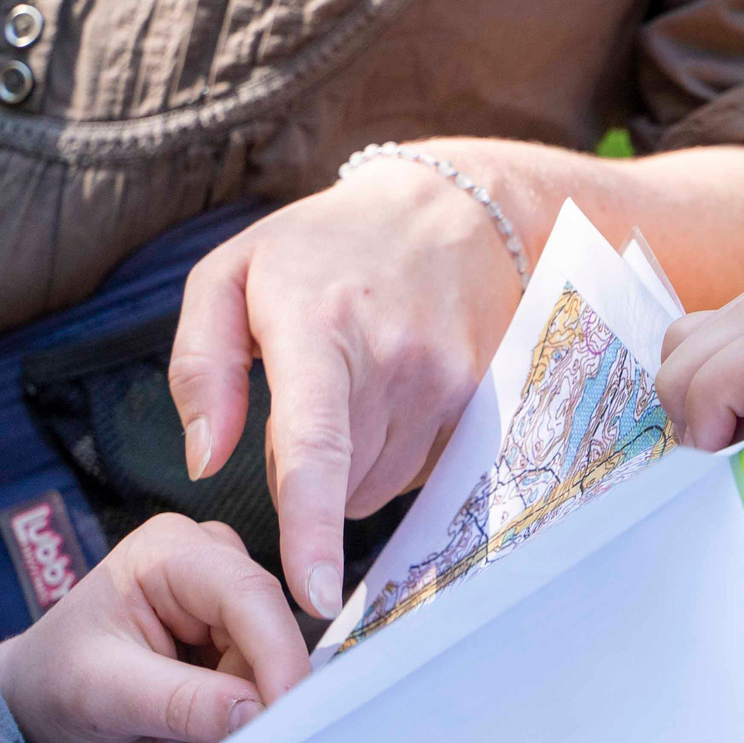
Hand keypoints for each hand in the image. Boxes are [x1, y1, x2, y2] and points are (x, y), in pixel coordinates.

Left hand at [0, 516, 309, 742]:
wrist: (39, 689)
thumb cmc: (56, 679)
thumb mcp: (106, 694)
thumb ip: (181, 703)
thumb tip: (258, 711)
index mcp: (169, 551)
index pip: (248, 594)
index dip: (277, 650)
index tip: (292, 705)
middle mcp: (207, 555)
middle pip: (264, 624)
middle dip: (254, 683)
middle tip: (224, 732)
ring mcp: (221, 583)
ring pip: (266, 647)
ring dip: (241, 693)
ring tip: (178, 721)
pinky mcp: (228, 615)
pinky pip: (257, 661)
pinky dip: (236, 695)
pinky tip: (199, 709)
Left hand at [168, 153, 521, 617]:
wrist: (452, 207)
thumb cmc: (323, 244)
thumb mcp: (230, 276)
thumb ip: (199, 369)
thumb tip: (204, 462)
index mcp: (321, 331)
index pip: (316, 448)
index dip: (312, 528)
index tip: (310, 593)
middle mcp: (397, 361)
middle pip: (344, 483)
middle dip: (315, 471)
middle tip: (314, 395)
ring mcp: (451, 378)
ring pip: (384, 483)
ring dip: (360, 462)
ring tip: (360, 383)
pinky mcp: (486, 391)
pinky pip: (427, 465)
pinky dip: (402, 449)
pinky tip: (401, 389)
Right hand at [658, 285, 743, 539]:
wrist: (684, 587)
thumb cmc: (718, 555)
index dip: (721, 391)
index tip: (709, 452)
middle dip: (707, 384)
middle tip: (701, 447)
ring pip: (734, 311)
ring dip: (690, 377)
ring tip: (696, 438)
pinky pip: (701, 329)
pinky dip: (679, 371)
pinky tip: (690, 422)